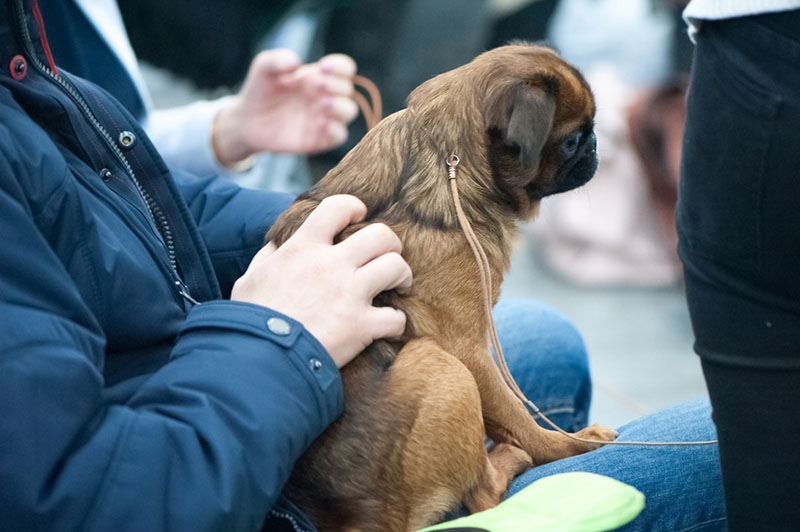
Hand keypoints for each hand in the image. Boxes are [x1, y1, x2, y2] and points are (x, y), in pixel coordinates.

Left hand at [212, 49, 358, 166]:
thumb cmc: (259, 91)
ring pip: (349, 111)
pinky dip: (336, 129)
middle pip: (348, 89)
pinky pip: (340, 136)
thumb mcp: (263, 68)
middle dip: (337, 85)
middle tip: (317, 85)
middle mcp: (325, 97)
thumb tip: (297, 61)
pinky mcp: (320, 139)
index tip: (324, 67)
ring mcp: (324, 118)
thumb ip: (277, 59)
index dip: (341, 66)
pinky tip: (320, 124)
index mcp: (318, 77)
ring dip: (341, 106)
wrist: (247, 121)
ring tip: (322, 104)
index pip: (345, 69)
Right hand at [231, 195, 411, 367]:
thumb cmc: (250, 321)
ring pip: (396, 267)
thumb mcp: (250, 280)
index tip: (359, 216)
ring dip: (402, 276)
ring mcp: (349, 294)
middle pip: (380, 235)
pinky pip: (396, 318)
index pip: (337, 208)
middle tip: (387, 257)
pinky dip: (396, 323)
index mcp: (302, 248)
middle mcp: (330, 265)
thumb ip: (268, 258)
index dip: (353, 207)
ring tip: (399, 286)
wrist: (258, 359)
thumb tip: (276, 245)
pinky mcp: (361, 326)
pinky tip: (388, 327)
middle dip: (390, 244)